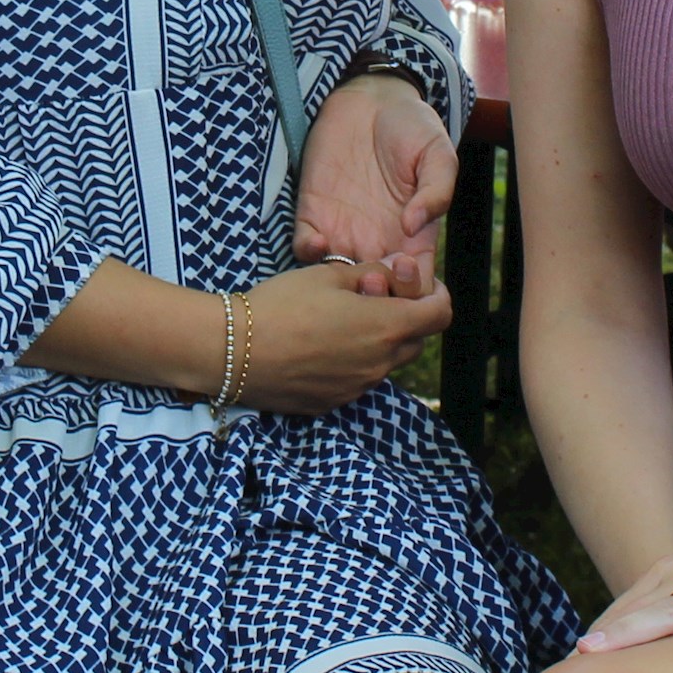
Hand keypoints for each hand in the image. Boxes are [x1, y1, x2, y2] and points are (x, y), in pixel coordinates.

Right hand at [235, 256, 454, 414]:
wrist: (232, 351)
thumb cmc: (281, 305)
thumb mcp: (328, 276)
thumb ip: (373, 272)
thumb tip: (397, 270)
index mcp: (385, 327)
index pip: (440, 315)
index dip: (436, 295)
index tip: (417, 284)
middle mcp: (379, 364)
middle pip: (416, 340)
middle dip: (405, 316)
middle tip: (372, 296)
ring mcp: (357, 388)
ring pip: (386, 362)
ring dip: (378, 341)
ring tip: (340, 320)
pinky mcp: (334, 403)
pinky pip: (358, 380)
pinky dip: (353, 361)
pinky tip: (320, 345)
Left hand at [293, 72, 456, 292]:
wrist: (371, 97)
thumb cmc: (412, 126)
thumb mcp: (438, 152)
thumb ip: (437, 190)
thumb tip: (417, 224)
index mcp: (413, 235)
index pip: (414, 283)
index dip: (409, 291)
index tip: (401, 269)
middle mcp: (378, 241)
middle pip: (374, 292)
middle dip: (370, 298)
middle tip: (368, 282)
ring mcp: (344, 230)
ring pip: (338, 278)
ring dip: (337, 284)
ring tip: (342, 266)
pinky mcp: (313, 212)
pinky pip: (305, 248)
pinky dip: (307, 253)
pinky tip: (317, 240)